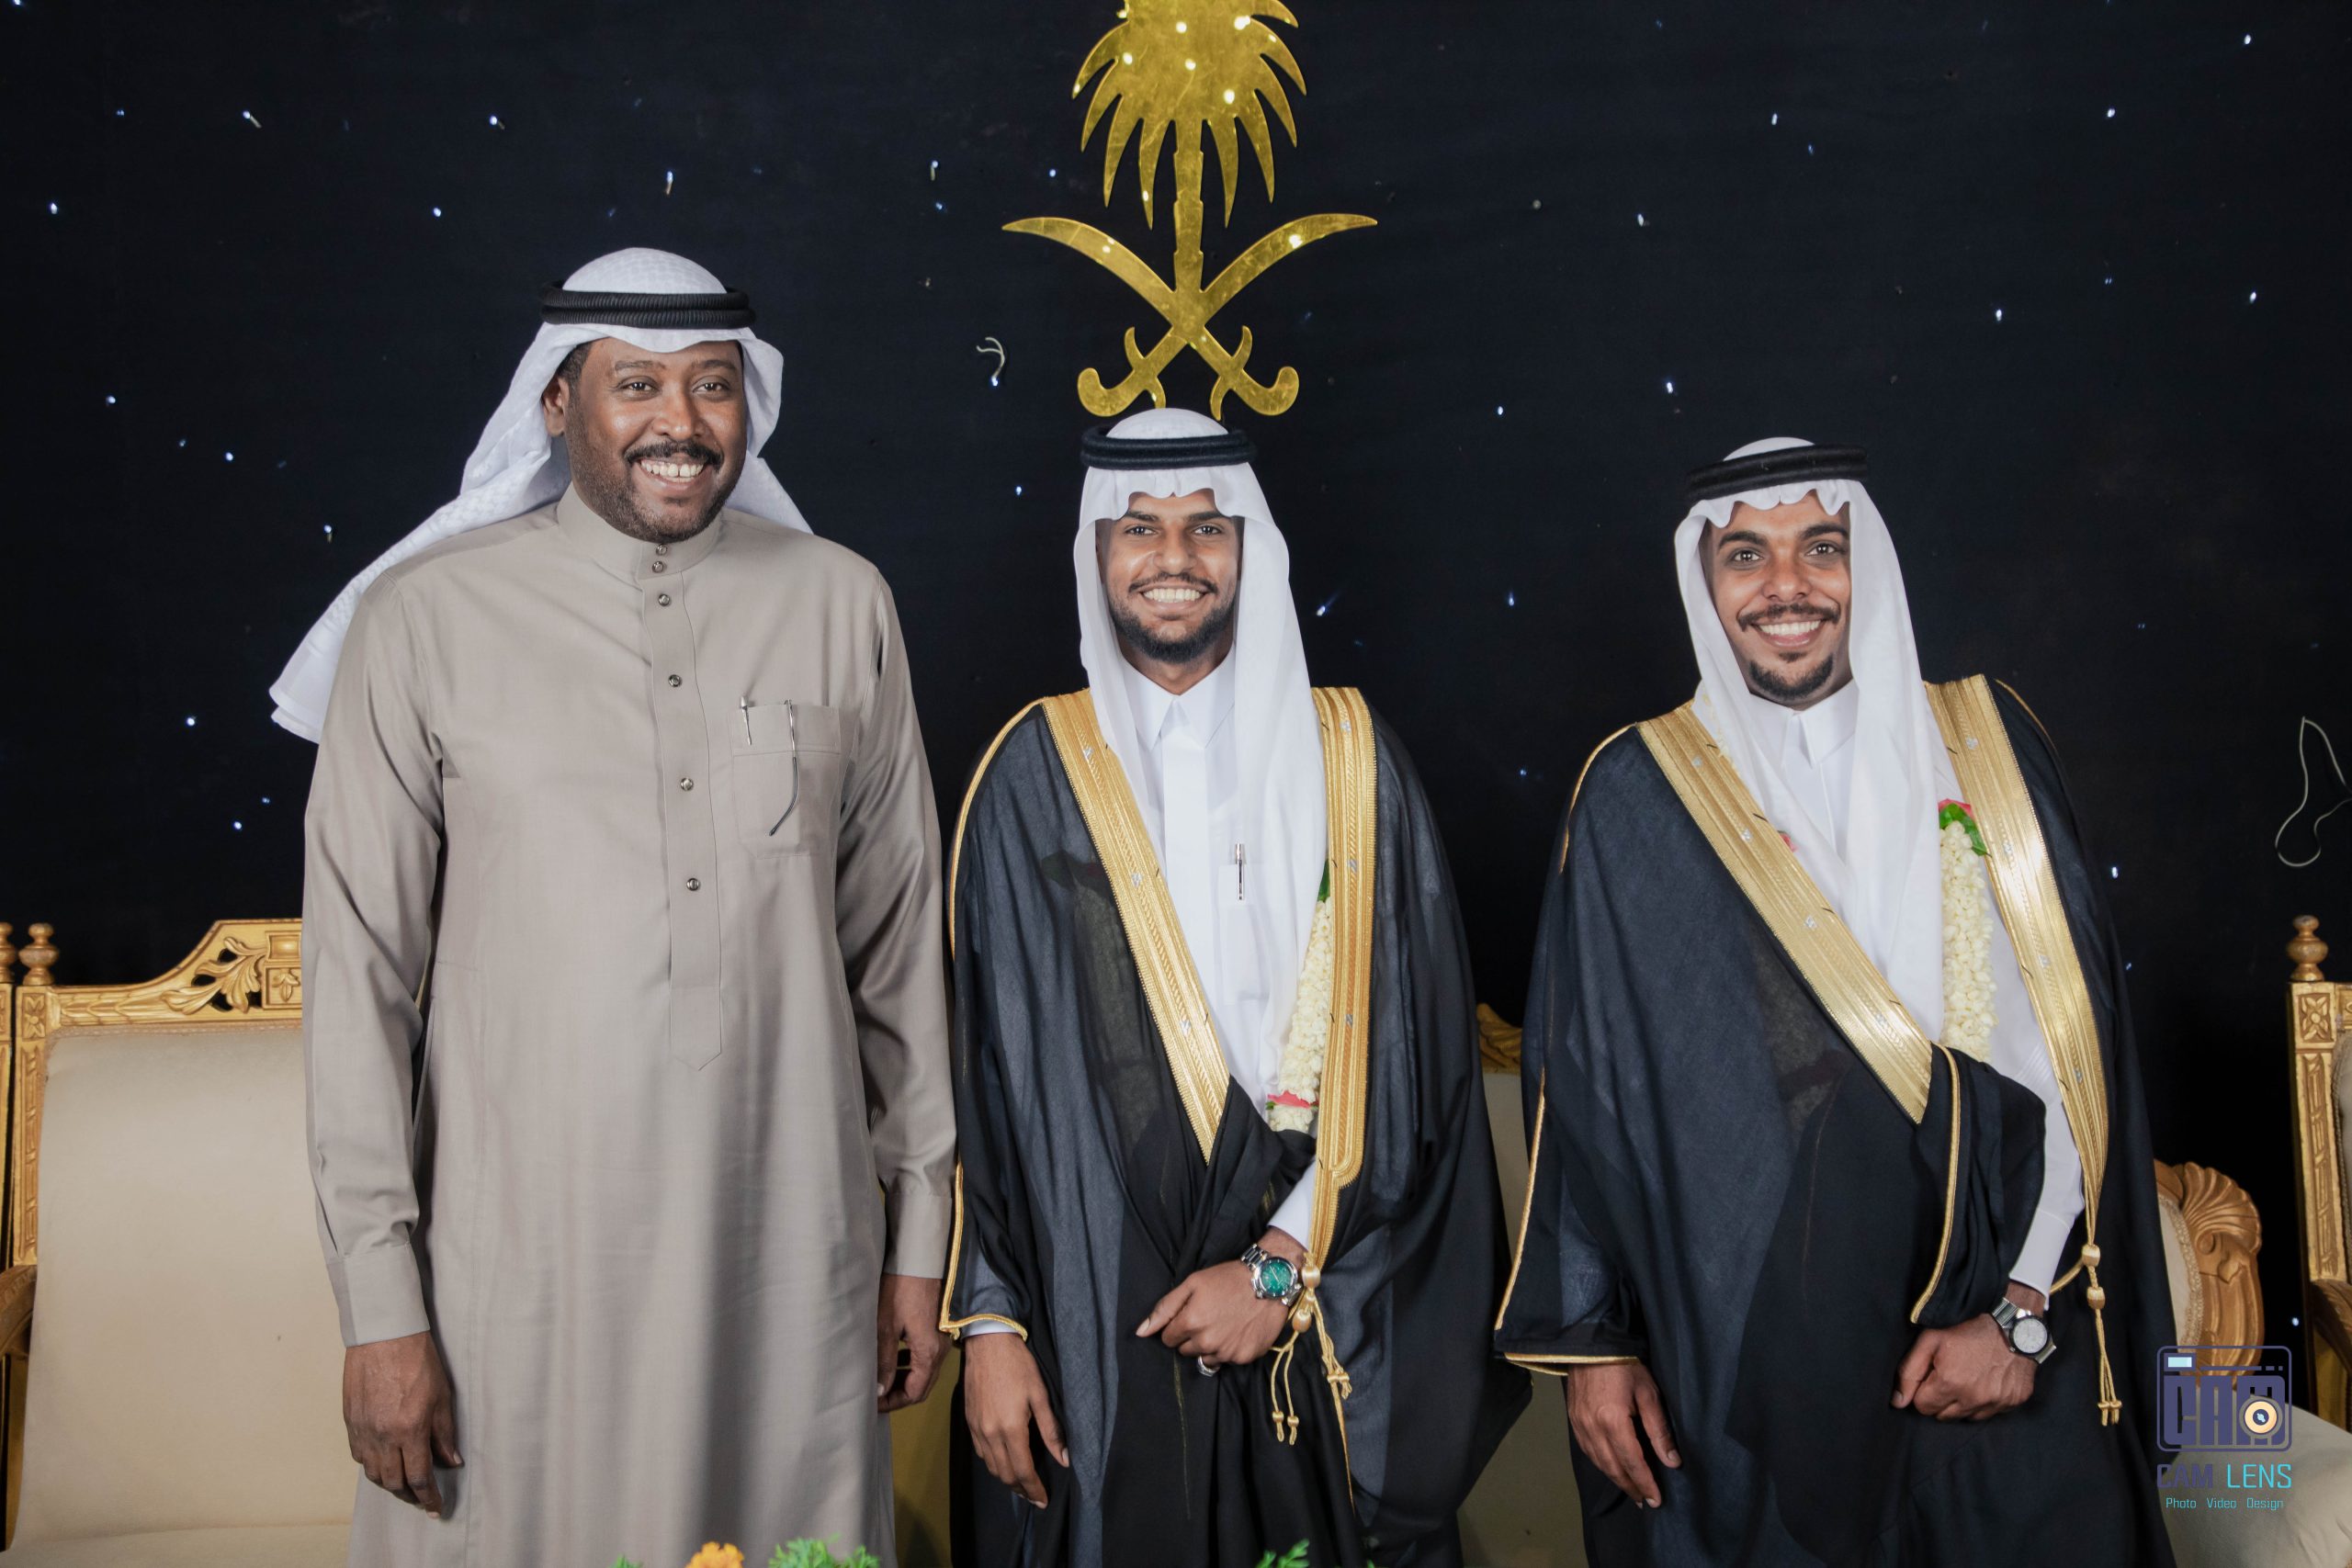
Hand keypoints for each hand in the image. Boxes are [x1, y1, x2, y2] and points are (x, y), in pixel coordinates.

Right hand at [343, 1331, 460, 1515]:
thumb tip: (451, 1462)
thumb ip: (445, 1433)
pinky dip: (371, 1465)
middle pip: (393, 1482)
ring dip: (389, 1484)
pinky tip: (383, 1462)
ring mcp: (363, 1429)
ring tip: (403, 1485)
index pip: (418, 1477)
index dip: (428, 1497)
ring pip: (373, 1473)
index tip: (435, 1508)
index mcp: (409, 1430)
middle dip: (409, 1495)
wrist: (384, 1334)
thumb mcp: (442, 1396)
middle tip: (421, 1498)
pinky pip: (359, 1455)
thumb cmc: (418, 1359)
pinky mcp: (350, 1421)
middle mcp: (382, 1435)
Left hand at [877, 1272, 949, 1412]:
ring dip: (904, 1380)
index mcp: (928, 1353)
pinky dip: (910, 1365)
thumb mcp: (886, 1327)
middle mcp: (940, 1350)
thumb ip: (884, 1361)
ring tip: (881, 1378)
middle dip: (898, 1394)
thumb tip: (880, 1390)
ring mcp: (941, 1340)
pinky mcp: (938, 1329)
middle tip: (875, 1395)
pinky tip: (894, 1358)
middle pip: (922, 1386)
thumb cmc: (901, 1289)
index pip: (914, 1393)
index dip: (892, 1402)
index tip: (872, 1403)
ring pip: (924, 1372)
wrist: (919, 1259)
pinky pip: (926, 1357)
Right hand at [962, 1332, 1067, 1507]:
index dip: (1034, 1489)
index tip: (1044, 1500)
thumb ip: (1051, 1431)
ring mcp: (976, 1429)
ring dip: (1007, 1479)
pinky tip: (1004, 1461)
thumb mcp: (1040, 1395)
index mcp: (1010, 1429)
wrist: (987, 1343)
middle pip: (1005, 1474)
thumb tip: (1064, 1459)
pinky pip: (981, 1453)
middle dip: (1021, 1489)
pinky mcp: (969, 1423)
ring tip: (1022, 1484)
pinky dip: (994, 1464)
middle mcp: (990, 1434)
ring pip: (991, 1467)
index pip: (1023, 1471)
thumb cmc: (1018, 1366)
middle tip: (1035, 1496)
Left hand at [1134, 1229, 1301, 1368]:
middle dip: (1192, 1337)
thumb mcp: (1192, 1283)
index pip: (1168, 1339)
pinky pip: (1227, 1360)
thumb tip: (1141, 1332)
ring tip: (1223, 1324)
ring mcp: (1227, 1352)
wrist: (1269, 1281)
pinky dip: (1229, 1349)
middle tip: (1208, 1317)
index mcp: (1190, 1323)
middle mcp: (1207, 1342)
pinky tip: (1237, 1331)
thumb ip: (1164, 1308)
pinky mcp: (1244, 1357)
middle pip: (1185, 1351)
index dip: (1177, 1326)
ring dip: (1209, 1346)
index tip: (1191, 1315)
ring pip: (1205, 1358)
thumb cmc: (1228, 1279)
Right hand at [1564, 1360, 1679, 1508]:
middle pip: (1613, 1468)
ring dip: (1616, 1479)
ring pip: (1598, 1462)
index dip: (1645, 1483)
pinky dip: (1601, 1464)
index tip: (1656, 1500)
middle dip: (1631, 1487)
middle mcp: (1592, 1428)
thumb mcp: (1648, 1393)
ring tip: (1631, 1490)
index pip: (1632, 1462)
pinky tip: (1610, 1468)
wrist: (1590, 1344)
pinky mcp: (1573, 1420)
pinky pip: (1587, 1451)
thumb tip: (1672, 1461)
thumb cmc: (1623, 1365)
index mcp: (1613, 1421)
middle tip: (1645, 1501)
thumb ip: (1659, 1430)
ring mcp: (1579, 1425)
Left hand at [1893, 1282, 2043, 1420]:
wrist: (2014, 1325)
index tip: (1931, 1377)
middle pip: (1944, 1416)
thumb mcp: (1930, 1340)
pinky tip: (1986, 1382)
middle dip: (1940, 1400)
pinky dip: (1984, 1403)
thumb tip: (1897, 1402)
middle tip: (1949, 1377)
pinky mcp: (2012, 1403)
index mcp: (1949, 1383)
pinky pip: (1990, 1413)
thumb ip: (1909, 1371)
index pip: (1923, 1407)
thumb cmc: (1968, 1329)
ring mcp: (1995, 1403)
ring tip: (1968, 1378)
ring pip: (1967, 1417)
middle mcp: (1973, 1399)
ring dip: (1962, 1403)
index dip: (1923, 1391)